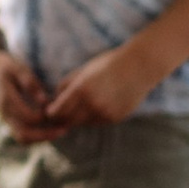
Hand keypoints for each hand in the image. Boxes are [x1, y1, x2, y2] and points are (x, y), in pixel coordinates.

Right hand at [0, 38, 57, 138]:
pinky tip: (50, 128)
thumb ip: (30, 84)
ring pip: (22, 138)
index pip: (28, 117)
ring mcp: (5, 118)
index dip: (44, 117)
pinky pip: (21, 134)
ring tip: (60, 131)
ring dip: (41, 138)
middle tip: (64, 129)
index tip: (57, 110)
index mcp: (6, 99)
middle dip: (45, 135)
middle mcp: (4, 113)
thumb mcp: (18, 68)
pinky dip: (36, 135)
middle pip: (24, 134)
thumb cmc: (6, 66)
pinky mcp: (8, 120)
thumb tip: (44, 101)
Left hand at [42, 43, 157, 128]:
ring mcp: (104, 113)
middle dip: (62, 118)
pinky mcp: (114, 119)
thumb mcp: (83, 70)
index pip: (58, 111)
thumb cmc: (108, 64)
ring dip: (77, 118)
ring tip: (80, 106)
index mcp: (81, 90)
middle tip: (60, 113)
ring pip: (82, 123)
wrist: (139, 67)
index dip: (51, 113)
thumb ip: (66, 85)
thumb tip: (54, 100)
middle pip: (68, 121)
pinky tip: (96, 106)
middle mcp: (92, 104)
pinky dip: (92, 117)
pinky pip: (97, 122)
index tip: (49, 110)